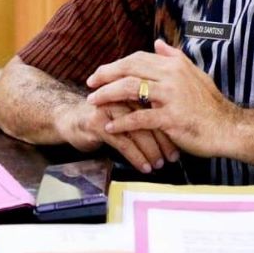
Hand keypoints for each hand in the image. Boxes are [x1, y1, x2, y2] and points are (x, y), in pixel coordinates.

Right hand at [55, 98, 179, 173]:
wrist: (71, 119)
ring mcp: (109, 107)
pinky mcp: (98, 122)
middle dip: (164, 139)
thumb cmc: (105, 116)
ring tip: (159, 164)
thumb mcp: (128, 108)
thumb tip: (177, 122)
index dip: (171, 124)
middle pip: (150, 116)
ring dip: (151, 150)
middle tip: (174, 157)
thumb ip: (149, 109)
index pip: (158, 104)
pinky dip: (136, 156)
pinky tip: (143, 166)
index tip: (182, 143)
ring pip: (138, 130)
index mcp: (134, 86)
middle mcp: (123, 94)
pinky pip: (123, 142)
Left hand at [85, 39, 238, 155]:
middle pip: (129, 69)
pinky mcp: (171, 118)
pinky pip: (140, 118)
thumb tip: (157, 43)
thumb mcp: (195, 74)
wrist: (228, 128)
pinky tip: (110, 126)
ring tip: (93, 102)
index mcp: (174, 66)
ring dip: (107, 95)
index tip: (101, 72)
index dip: (116, 64)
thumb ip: (175, 57)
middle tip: (89, 83)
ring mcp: (171, 97)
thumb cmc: (210, 104)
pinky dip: (122, 122)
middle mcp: (171, 77)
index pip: (137, 58)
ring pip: (130, 89)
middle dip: (105, 75)